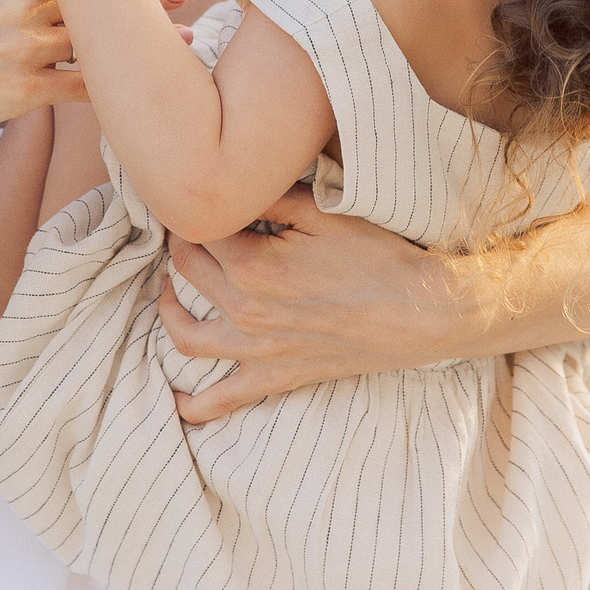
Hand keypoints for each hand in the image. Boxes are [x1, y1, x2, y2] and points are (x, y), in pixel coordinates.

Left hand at [159, 189, 469, 423]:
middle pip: (188, 272)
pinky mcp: (277, 377)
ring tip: (167, 292)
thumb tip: (236, 186)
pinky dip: (194, 403)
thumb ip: (272, 197)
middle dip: (181, 247)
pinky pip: (223, 400)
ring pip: (185, 335)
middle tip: (189, 230)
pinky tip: (178, 397)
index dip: (197, 210)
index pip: (201, 230)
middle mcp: (244, 311)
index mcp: (252, 266)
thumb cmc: (379, 256)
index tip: (201, 198)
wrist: (422, 311)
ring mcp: (257, 351)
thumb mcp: (325, 211)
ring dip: (167, 310)